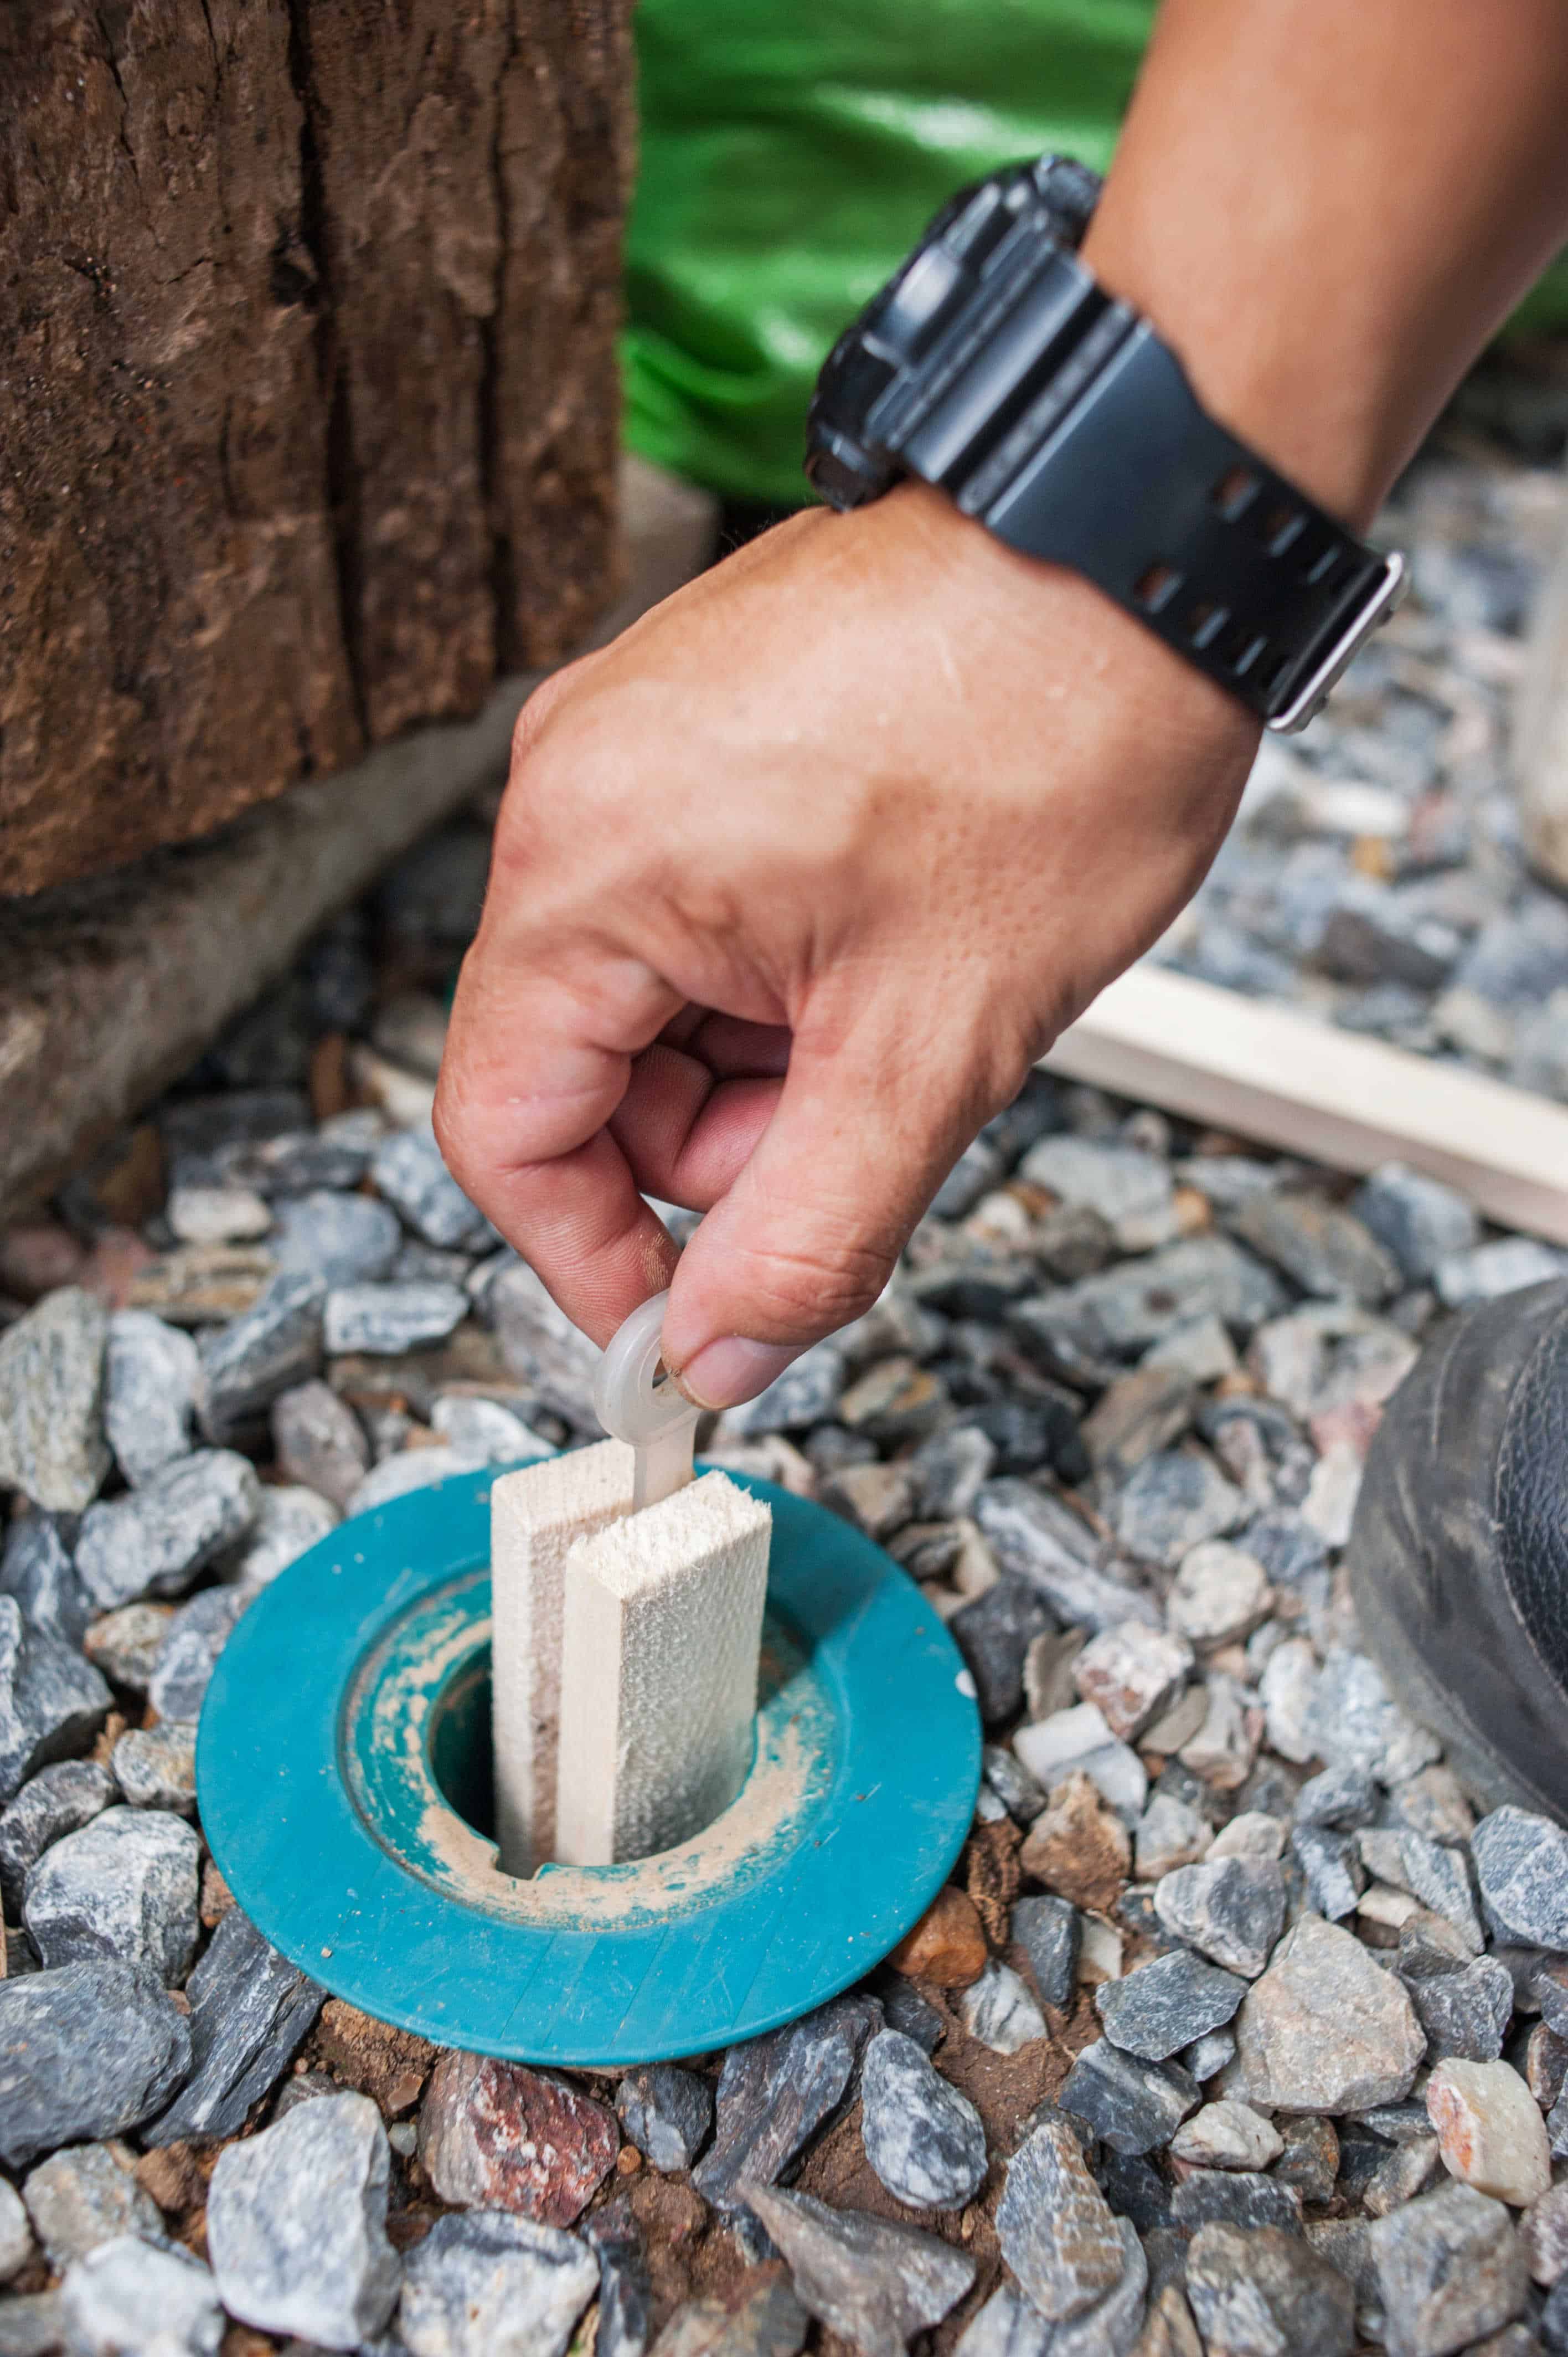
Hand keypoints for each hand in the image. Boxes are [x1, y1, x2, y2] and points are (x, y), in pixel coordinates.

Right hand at [434, 481, 1255, 1407]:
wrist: (1144, 531)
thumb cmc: (1058, 733)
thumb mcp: (933, 1046)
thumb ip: (810, 1233)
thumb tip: (721, 1351)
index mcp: (585, 864)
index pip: (500, 1129)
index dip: (592, 1257)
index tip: (692, 1319)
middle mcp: (577, 789)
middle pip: (584, 1066)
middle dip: (725, 1140)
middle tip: (869, 1115)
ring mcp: (638, 743)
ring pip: (656, 996)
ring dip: (771, 1052)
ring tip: (909, 998)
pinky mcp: (705, 725)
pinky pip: (701, 909)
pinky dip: (788, 967)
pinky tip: (896, 933)